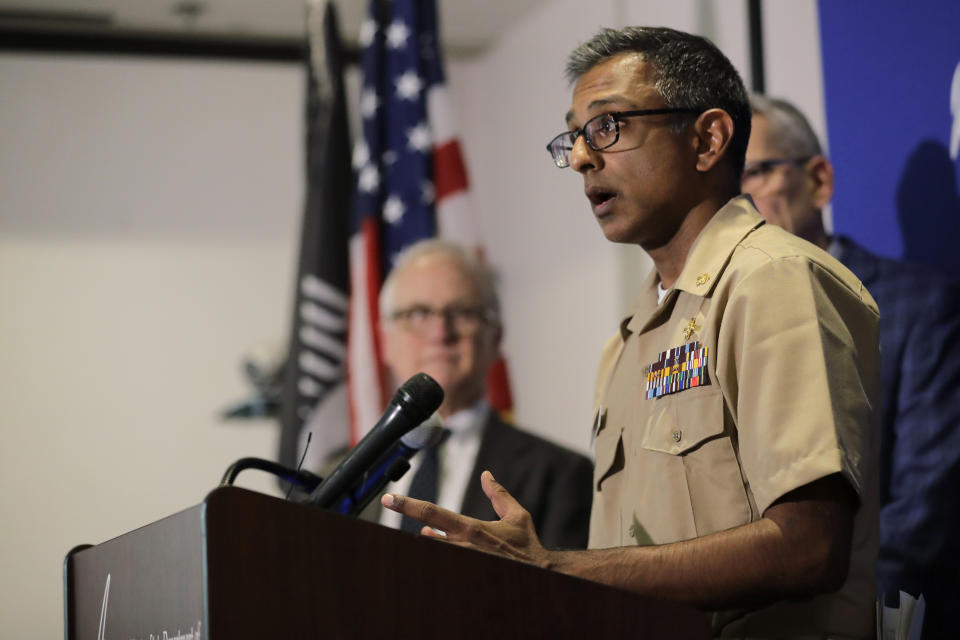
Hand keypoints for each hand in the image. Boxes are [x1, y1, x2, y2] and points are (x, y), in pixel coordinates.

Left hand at [381, 470, 554, 567]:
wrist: (540, 574)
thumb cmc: (527, 545)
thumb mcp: (516, 515)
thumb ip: (498, 494)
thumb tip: (486, 475)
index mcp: (470, 529)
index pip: (431, 513)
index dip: (407, 505)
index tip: (388, 499)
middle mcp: (462, 546)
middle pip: (426, 537)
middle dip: (423, 535)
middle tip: (425, 534)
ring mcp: (462, 563)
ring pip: (434, 552)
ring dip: (434, 545)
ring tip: (438, 541)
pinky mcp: (465, 574)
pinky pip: (445, 564)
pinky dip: (444, 554)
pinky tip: (447, 550)